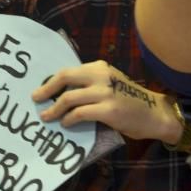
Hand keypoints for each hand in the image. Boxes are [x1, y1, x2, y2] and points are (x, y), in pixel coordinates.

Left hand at [32, 60, 181, 142]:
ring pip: (69, 98)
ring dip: (54, 109)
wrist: (154, 114)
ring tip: (48, 117)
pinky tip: (65, 124)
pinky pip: (79, 114)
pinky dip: (68, 119)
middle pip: (64, 78)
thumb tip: (60, 93)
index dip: (51, 81)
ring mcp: (105, 92)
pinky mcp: (108, 110)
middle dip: (46, 90)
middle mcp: (101, 75)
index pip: (68, 71)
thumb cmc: (129, 100)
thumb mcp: (109, 83)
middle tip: (36, 99)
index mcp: (100, 67)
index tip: (40, 89)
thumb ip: (89, 84)